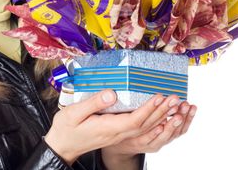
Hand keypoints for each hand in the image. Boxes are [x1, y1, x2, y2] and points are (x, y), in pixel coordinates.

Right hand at [43, 89, 182, 165]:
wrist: (62, 145)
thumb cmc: (66, 128)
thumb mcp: (74, 113)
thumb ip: (93, 103)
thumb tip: (111, 93)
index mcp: (108, 128)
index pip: (135, 120)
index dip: (149, 109)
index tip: (159, 97)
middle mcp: (116, 133)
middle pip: (144, 125)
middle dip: (161, 111)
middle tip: (175, 98)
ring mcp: (117, 135)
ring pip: (143, 128)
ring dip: (159, 116)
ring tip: (172, 105)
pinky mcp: (116, 133)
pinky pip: (138, 129)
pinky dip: (151, 121)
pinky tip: (158, 116)